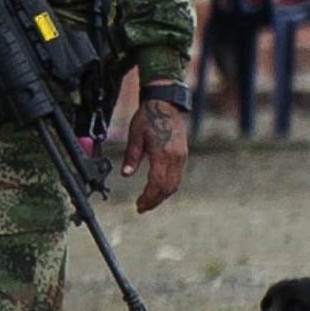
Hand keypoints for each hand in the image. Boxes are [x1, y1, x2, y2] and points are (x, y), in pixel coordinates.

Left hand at [124, 98, 189, 212]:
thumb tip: (126, 174)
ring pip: (175, 184)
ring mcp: (181, 156)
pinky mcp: (183, 154)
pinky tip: (159, 189)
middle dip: (155, 200)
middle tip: (141, 207)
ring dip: (162, 196)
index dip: (148, 197)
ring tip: (149, 201)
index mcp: (162, 152)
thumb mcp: (135, 135)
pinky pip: (178, 176)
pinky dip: (169, 187)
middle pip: (167, 188)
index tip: (138, 205)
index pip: (156, 183)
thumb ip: (132, 156)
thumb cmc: (148, 116)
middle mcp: (175, 157)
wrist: (165, 102)